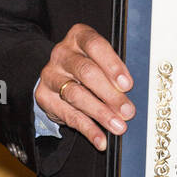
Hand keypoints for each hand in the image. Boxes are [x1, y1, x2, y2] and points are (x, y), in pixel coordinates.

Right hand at [36, 23, 133, 151]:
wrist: (58, 75)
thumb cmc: (89, 64)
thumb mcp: (101, 59)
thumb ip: (115, 71)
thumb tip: (131, 93)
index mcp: (79, 37)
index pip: (95, 46)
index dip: (112, 65)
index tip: (127, 85)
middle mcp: (62, 53)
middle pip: (86, 72)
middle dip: (109, 94)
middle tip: (127, 111)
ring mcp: (51, 75)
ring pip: (76, 94)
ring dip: (100, 113)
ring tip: (118, 127)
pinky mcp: (45, 97)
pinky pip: (68, 115)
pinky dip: (87, 129)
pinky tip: (100, 139)